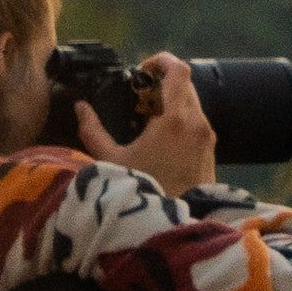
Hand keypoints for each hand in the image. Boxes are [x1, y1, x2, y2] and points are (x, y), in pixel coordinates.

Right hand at [74, 52, 215, 196]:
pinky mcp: (211, 153)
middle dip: (162, 84)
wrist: (174, 229)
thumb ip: (92, 131)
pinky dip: (180, 121)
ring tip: (146, 122)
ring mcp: (208, 139)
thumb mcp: (110, 162)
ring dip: (171, 103)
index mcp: (176, 118)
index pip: (178, 69)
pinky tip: (160, 141)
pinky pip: (197, 124)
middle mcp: (197, 123)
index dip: (160, 61)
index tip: (141, 70)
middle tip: (139, 99)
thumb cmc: (144, 192)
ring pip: (193, 104)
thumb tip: (81, 108)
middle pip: (186, 84)